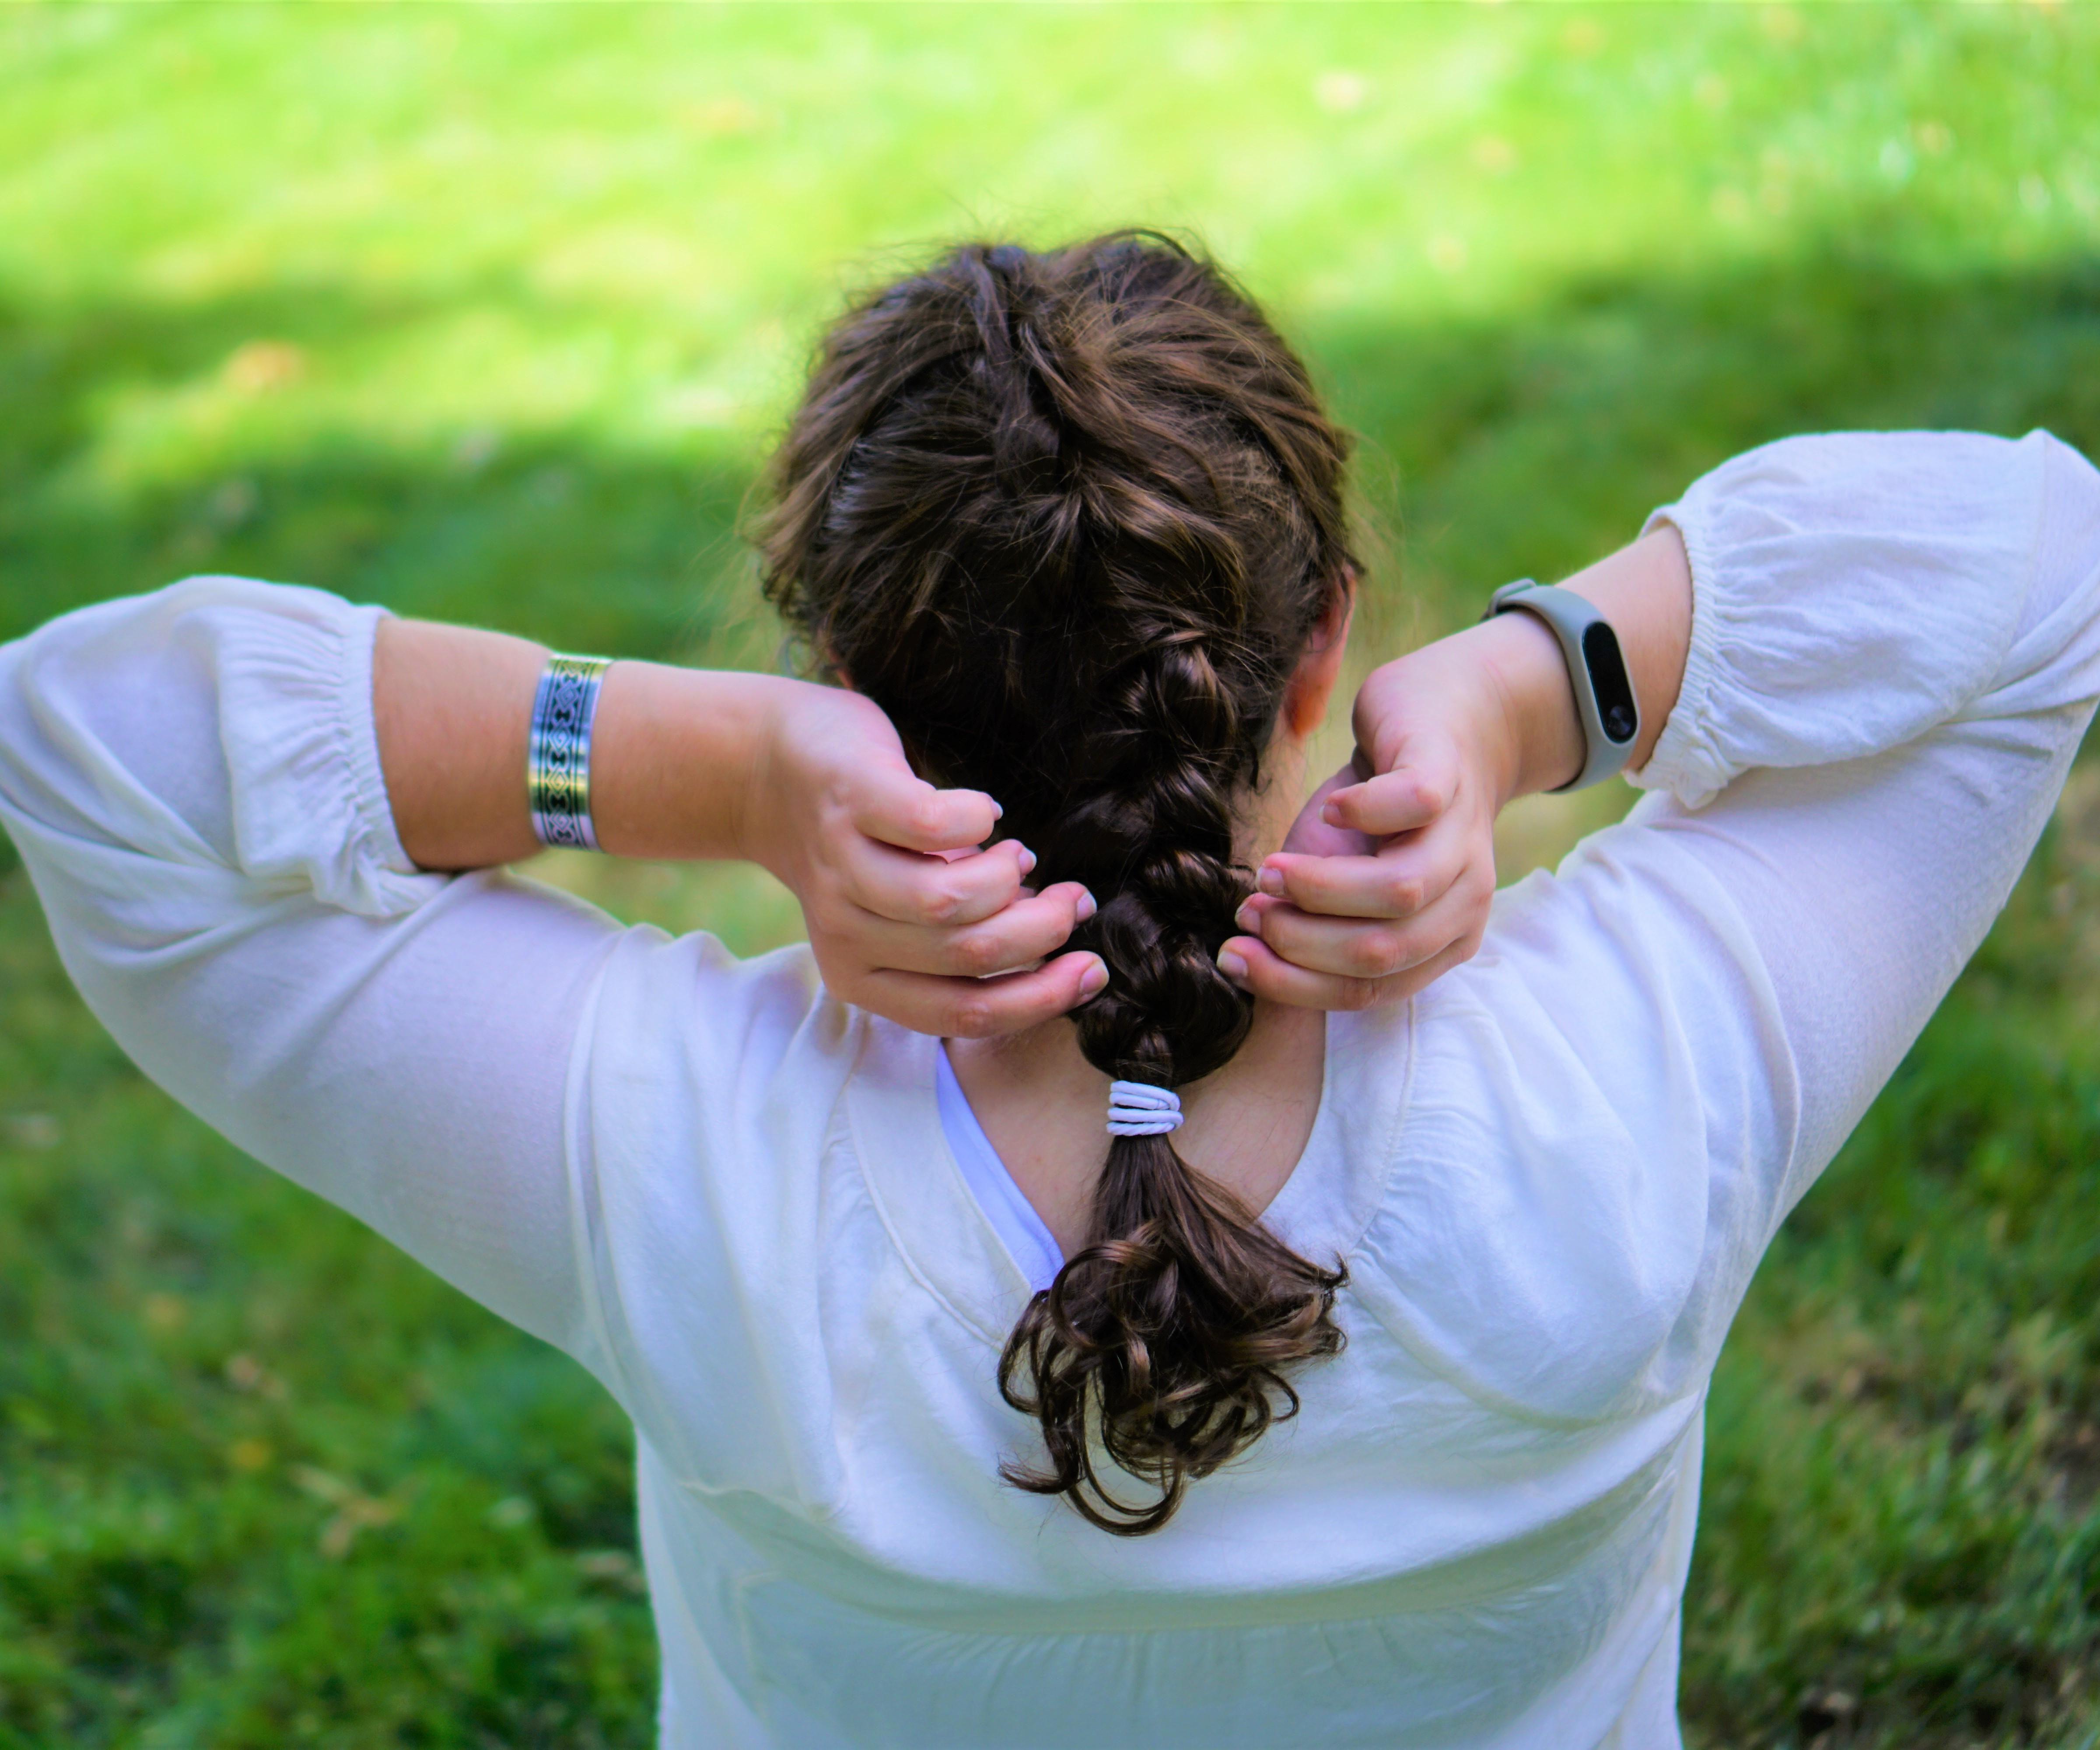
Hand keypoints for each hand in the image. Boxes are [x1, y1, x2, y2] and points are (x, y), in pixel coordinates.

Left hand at [739, 681, 1105, 1036]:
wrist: (764, 768)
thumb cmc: (858, 847)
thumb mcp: (895, 916)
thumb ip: (957, 941)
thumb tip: (1056, 942)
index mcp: (862, 977)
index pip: (966, 1012)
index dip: (1042, 997)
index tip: (1093, 968)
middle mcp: (845, 934)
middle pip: (969, 954)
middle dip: (1043, 929)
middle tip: (1072, 899)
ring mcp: (842, 868)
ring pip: (949, 902)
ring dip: (1008, 878)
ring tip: (1019, 855)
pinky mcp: (851, 802)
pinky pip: (933, 826)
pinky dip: (977, 819)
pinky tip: (983, 812)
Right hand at [1219, 632, 1524, 1009]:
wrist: (1444, 719)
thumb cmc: (1378, 813)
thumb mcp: (1341, 879)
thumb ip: (1310, 926)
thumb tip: (1242, 961)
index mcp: (1440, 942)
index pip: (1366, 991)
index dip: (1290, 982)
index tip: (1231, 956)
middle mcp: (1465, 901)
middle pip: (1380, 954)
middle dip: (1297, 941)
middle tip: (1248, 909)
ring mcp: (1465, 837)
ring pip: (1401, 893)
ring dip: (1318, 888)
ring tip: (1270, 869)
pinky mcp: (1450, 773)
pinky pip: (1415, 804)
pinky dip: (1362, 812)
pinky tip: (1331, 809)